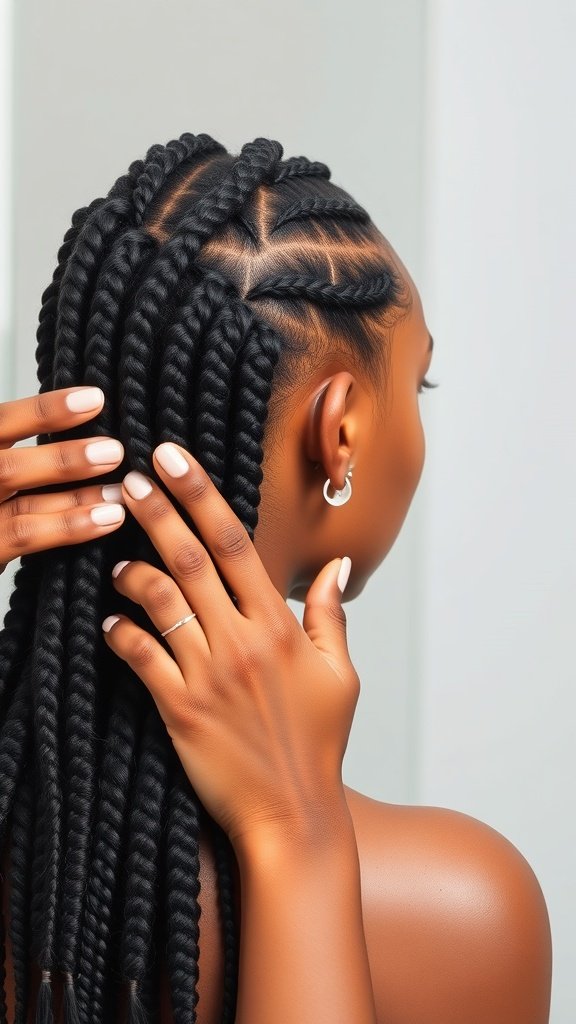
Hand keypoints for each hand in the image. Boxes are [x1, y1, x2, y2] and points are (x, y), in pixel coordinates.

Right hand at [0, 386, 126, 575]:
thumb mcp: (5, 464)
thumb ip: (32, 453)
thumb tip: (92, 428)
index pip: (3, 422)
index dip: (45, 410)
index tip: (95, 399)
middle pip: (8, 466)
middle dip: (63, 458)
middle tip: (114, 452)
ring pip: (23, 504)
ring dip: (76, 497)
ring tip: (119, 493)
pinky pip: (25, 536)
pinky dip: (68, 527)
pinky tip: (106, 520)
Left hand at [101, 442, 357, 852]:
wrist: (293, 811)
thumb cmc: (318, 742)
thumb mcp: (341, 675)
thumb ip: (329, 616)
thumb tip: (335, 566)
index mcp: (279, 626)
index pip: (236, 544)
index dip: (202, 496)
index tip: (175, 460)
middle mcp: (241, 642)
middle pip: (190, 559)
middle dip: (156, 512)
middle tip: (130, 479)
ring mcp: (208, 675)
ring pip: (160, 603)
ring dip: (132, 572)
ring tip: (115, 558)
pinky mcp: (181, 710)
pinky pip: (141, 658)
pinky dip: (123, 633)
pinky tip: (112, 621)